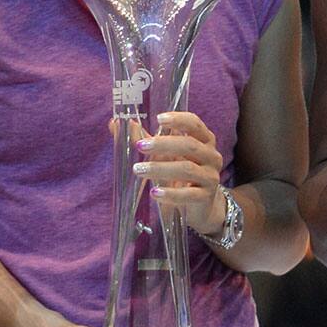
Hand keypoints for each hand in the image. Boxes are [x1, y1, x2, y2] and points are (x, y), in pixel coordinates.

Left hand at [132, 111, 225, 236]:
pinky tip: (154, 193)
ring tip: (138, 169)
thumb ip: (143, 139)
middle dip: (163, 144)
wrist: (200, 208)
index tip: (158, 118)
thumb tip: (115, 123)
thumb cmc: (180, 176)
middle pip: (189, 145)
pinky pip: (188, 195)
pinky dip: (170, 194)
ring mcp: (210, 177)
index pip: (194, 124)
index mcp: (204, 140)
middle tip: (140, 146)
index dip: (178, 119)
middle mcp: (211, 156)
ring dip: (160, 168)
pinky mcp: (206, 197)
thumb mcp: (164, 156)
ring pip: (187, 169)